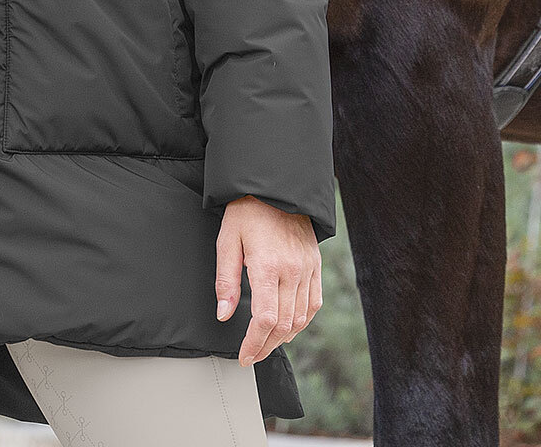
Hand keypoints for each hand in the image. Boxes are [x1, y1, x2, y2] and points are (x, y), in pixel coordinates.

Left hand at [216, 196, 321, 363]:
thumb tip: (224, 314)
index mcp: (268, 265)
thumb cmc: (248, 210)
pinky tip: (288, 326)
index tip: (244, 356)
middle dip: (266, 346)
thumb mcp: (228, 240)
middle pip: (283, 324)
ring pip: (300, 318)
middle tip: (252, 355)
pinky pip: (314, 304)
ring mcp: (308, 269)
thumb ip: (226, 280)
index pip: (265, 319)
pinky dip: (302, 321)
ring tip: (266, 344)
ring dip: (283, 337)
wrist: (276, 185)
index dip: (254, 343)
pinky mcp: (315, 266)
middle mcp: (292, 270)